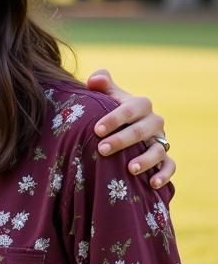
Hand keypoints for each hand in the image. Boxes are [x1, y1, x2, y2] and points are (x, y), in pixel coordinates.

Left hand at [86, 69, 174, 188]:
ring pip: (158, 149)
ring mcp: (161, 140)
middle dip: (121, 140)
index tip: (97, 130)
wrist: (124, 129)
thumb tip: (94, 79)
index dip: (114, 119)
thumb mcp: (107, 97)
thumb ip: (101, 85)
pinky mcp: (165, 157)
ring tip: (130, 169)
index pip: (129, 109)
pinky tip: (152, 184)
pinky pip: (170, 166)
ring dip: (145, 159)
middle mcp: (153, 122)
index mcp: (140, 105)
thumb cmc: (111, 112)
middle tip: (102, 149)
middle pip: (140, 131)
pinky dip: (164, 174)